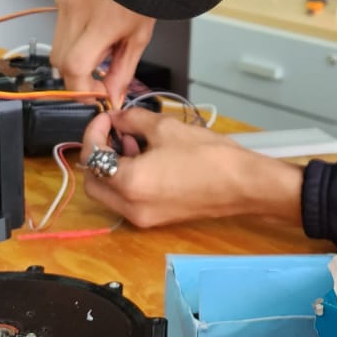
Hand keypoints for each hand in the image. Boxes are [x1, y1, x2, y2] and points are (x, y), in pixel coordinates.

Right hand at [51, 0, 156, 106]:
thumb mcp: (139, 38)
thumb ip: (123, 71)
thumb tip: (112, 98)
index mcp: (101, 23)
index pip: (75, 67)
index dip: (83, 89)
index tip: (97, 94)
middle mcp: (76, 12)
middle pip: (61, 64)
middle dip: (77, 78)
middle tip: (98, 79)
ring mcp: (65, 4)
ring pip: (56, 49)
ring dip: (74, 60)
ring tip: (98, 50)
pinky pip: (58, 31)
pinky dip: (72, 41)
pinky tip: (91, 33)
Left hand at [80, 108, 302, 228]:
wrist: (244, 184)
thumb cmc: (208, 155)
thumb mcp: (165, 127)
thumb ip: (132, 120)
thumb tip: (116, 118)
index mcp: (128, 183)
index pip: (92, 157)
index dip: (94, 132)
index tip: (106, 117)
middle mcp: (130, 207)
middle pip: (93, 182)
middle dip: (98, 155)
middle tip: (113, 132)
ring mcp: (143, 218)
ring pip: (110, 193)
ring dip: (112, 167)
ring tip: (134, 142)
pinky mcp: (157, 219)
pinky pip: (128, 200)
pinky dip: (127, 180)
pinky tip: (147, 158)